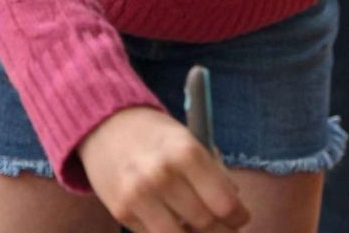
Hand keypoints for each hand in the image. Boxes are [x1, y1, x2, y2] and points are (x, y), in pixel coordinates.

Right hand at [79, 107, 249, 232]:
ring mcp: (140, 196)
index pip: (223, 201)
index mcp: (187, 151)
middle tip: (227, 228)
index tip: (241, 218)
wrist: (107, 126)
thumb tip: (232, 208)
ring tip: (202, 229)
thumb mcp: (189, 140)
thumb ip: (212, 171)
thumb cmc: (158, 135)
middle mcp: (163, 174)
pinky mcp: (121, 213)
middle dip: (221, 229)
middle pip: (205, 222)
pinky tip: (178, 227)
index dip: (237, 215)